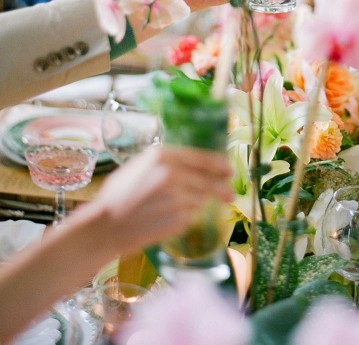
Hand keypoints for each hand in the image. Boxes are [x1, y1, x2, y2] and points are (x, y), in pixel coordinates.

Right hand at [94, 145, 231, 256]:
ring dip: (204, 202)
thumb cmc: (117, 194)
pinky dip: (189, 215)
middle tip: (229, 193)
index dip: (219, 164)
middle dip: (222, 187)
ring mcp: (179, 197)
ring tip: (198, 206)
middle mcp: (174, 174)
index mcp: (164, 156)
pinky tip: (177, 217)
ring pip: (202, 198)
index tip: (229, 169)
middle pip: (210, 179)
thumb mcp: (139, 165)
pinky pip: (192, 215)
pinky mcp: (179, 219)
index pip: (203, 157)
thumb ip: (165, 161)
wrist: (106, 225)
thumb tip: (191, 163)